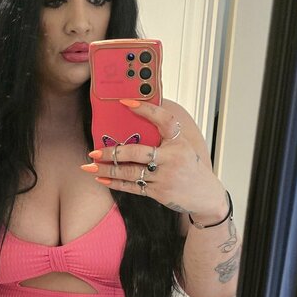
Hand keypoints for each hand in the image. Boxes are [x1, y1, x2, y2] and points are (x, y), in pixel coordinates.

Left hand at [81, 100, 227, 219]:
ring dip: (108, 169)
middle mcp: (173, 158)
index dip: (145, 109)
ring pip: (131, 172)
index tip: (124, 102)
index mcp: (179, 141)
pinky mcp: (159, 193)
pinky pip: (133, 187)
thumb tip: (135, 117)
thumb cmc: (189, 166)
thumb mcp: (182, 146)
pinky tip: (101, 178)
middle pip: (138, 152)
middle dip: (113, 152)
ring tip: (91, 165)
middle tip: (94, 150)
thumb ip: (164, 135)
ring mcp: (165, 177)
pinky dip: (115, 183)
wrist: (205, 195)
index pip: (163, 120)